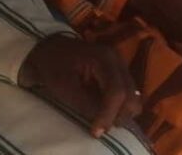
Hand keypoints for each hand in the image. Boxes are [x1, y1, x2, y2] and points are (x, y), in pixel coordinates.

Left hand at [19, 34, 141, 137]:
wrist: (48, 49)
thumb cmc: (53, 66)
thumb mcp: (64, 86)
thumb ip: (86, 105)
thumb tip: (104, 123)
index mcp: (103, 57)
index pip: (116, 91)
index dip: (108, 115)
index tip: (96, 131)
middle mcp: (117, 60)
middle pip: (130, 95)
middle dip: (117, 116)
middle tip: (98, 127)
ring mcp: (120, 65)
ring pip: (133, 97)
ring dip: (120, 113)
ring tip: (100, 118)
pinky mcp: (119, 73)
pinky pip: (128, 95)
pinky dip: (119, 107)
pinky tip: (103, 110)